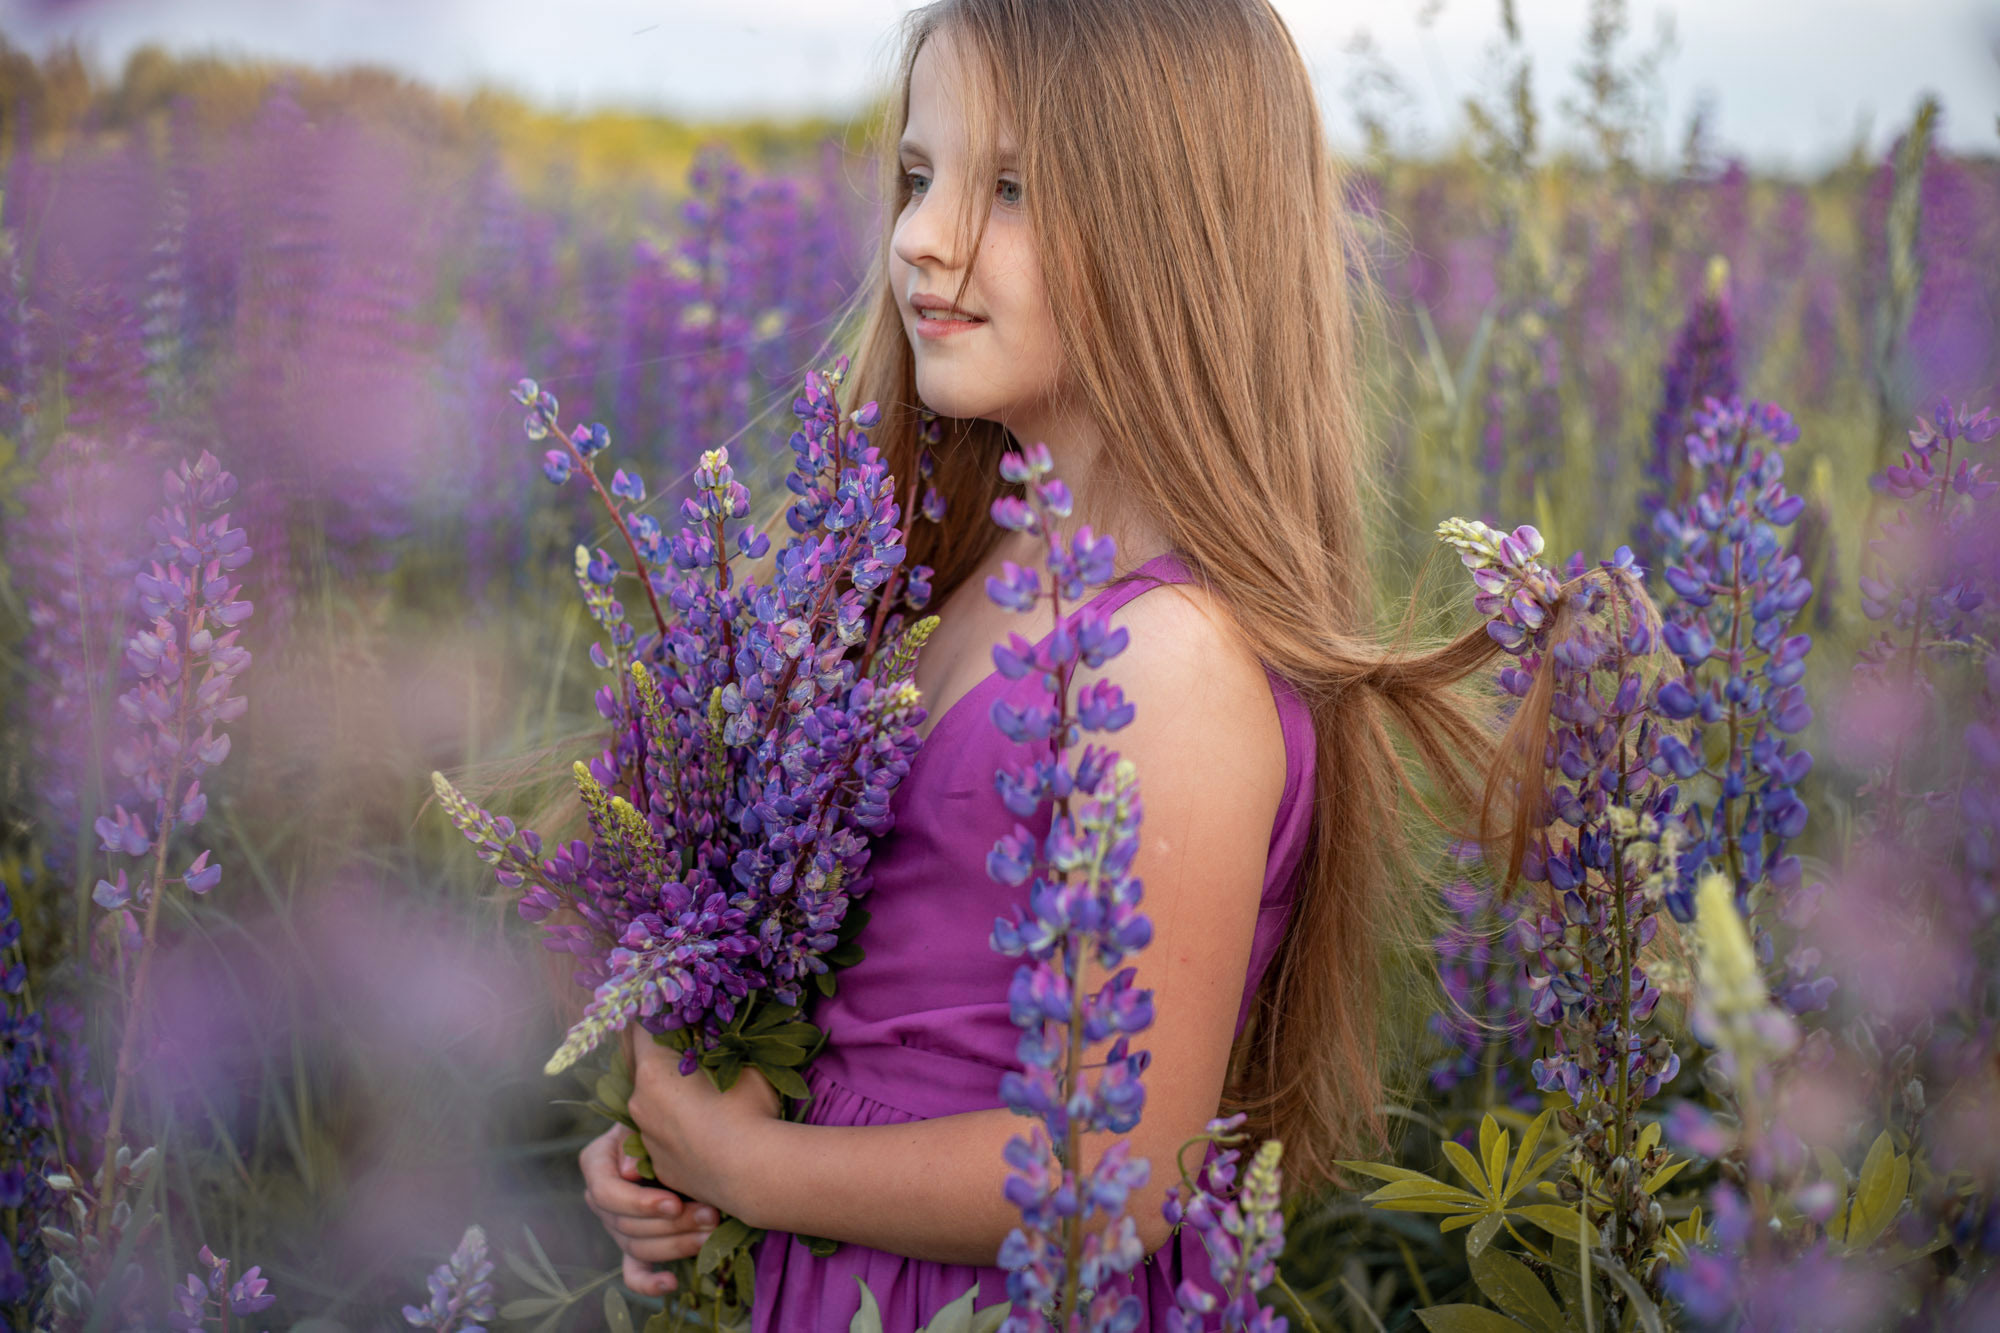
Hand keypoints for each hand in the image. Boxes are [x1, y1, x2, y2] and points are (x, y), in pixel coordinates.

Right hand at [579, 1122, 720, 1297]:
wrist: (681, 1132)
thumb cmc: (664, 1120)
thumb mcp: (648, 1120)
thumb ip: (637, 1137)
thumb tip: (629, 1170)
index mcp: (597, 1163)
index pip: (606, 1192)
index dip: (639, 1202)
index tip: (674, 1202)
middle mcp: (601, 1199)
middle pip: (627, 1224)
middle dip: (671, 1224)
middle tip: (711, 1215)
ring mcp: (616, 1225)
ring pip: (638, 1247)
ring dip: (676, 1245)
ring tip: (710, 1234)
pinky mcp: (633, 1246)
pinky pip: (634, 1273)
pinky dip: (650, 1283)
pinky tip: (671, 1283)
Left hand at [626, 1033, 782, 1218]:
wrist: (755, 1174)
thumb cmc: (751, 1112)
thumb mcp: (744, 1063)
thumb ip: (722, 1045)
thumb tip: (716, 1032)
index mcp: (654, 1070)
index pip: (639, 1027)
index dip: (656, 1016)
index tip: (673, 1013)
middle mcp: (639, 1102)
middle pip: (642, 1067)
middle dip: (664, 1058)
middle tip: (693, 1052)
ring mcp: (645, 1137)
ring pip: (652, 1103)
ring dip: (671, 1096)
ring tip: (705, 1098)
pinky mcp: (657, 1165)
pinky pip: (661, 1136)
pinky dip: (677, 1128)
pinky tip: (706, 1131)